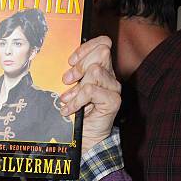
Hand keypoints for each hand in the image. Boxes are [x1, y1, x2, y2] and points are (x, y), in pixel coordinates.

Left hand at [59, 36, 120, 155]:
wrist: (85, 137)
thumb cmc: (77, 113)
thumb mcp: (72, 88)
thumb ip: (73, 74)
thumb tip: (68, 63)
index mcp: (102, 70)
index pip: (103, 43)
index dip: (86, 48)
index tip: (70, 61)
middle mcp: (110, 77)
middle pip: (101, 53)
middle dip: (80, 66)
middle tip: (67, 81)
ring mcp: (113, 88)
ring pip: (94, 72)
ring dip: (76, 87)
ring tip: (67, 99)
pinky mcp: (113, 100)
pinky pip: (90, 90)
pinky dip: (76, 100)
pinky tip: (69, 110)